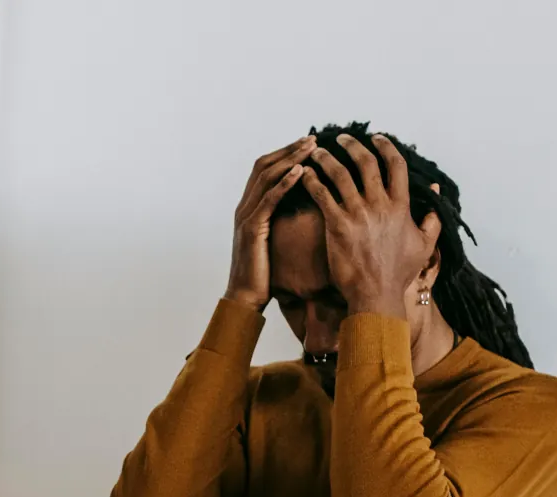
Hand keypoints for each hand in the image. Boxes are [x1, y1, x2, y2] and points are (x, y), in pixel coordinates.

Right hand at [225, 134, 315, 310]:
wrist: (245, 297)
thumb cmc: (264, 274)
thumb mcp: (274, 241)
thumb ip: (281, 221)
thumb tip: (306, 208)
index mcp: (249, 208)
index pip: (265, 169)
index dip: (285, 153)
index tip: (308, 144)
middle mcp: (244, 207)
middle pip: (264, 165)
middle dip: (289, 150)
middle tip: (312, 139)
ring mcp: (245, 216)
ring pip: (266, 177)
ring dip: (289, 159)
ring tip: (310, 148)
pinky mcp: (251, 228)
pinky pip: (268, 199)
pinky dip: (284, 183)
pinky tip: (300, 172)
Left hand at [299, 133, 441, 318]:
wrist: (376, 295)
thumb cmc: (399, 274)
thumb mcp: (425, 245)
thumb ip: (432, 218)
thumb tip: (436, 191)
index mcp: (401, 207)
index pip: (396, 165)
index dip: (386, 147)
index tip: (376, 138)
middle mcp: (380, 205)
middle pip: (366, 163)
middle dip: (352, 145)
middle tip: (341, 138)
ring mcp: (358, 213)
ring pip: (340, 174)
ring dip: (327, 159)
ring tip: (316, 151)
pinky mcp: (337, 225)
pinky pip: (321, 194)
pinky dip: (311, 180)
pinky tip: (303, 174)